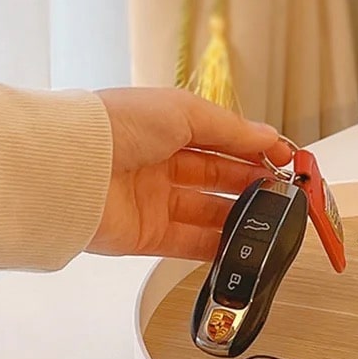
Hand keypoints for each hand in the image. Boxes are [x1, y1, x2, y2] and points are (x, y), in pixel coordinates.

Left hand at [87, 87, 292, 260]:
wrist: (72, 170)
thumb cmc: (115, 127)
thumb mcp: (184, 112)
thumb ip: (231, 129)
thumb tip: (269, 137)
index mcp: (166, 129)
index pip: (221, 140)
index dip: (254, 149)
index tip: (284, 160)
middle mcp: (160, 165)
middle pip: (218, 178)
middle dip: (252, 184)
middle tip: (281, 192)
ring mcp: (155, 202)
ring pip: (210, 213)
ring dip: (240, 216)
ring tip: (269, 219)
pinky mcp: (149, 236)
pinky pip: (192, 244)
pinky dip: (219, 246)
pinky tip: (243, 245)